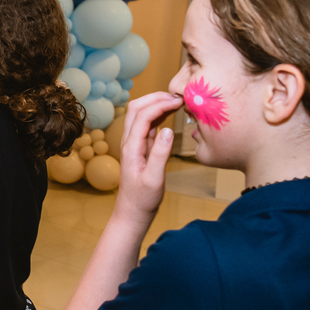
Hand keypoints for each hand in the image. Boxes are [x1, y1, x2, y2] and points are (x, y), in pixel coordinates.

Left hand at [114, 91, 181, 221]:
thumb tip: (168, 131)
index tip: (180, 101)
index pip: (143, 115)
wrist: (133, 212)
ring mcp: (134, 143)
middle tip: (178, 96)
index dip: (161, 104)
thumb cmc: (142, 200)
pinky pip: (148, 124)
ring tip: (177, 102)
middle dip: (156, 97)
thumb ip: (160, 154)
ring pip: (141, 114)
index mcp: (131, 147)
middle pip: (137, 108)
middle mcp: (129, 141)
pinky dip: (159, 114)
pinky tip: (171, 114)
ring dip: (157, 103)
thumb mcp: (154, 179)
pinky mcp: (141, 147)